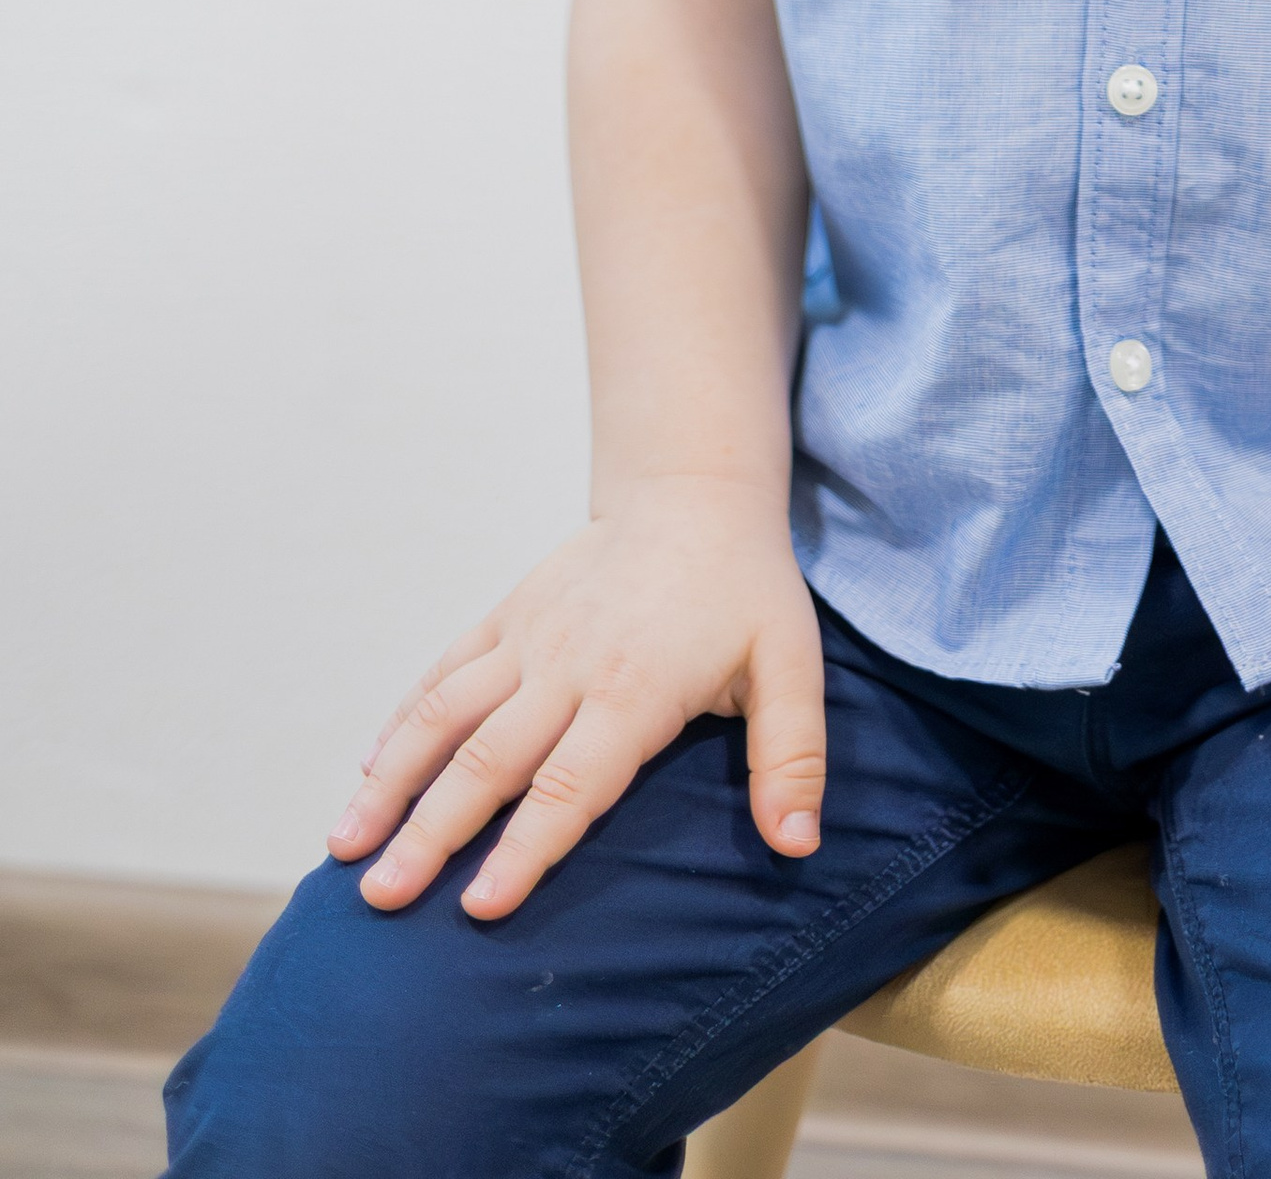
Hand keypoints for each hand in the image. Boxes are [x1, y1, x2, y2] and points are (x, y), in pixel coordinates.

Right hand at [326, 474, 824, 919]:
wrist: (694, 491)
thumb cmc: (746, 588)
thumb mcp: (792, 664)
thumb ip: (793, 756)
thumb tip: (798, 846)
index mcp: (634, 690)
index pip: (570, 786)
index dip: (525, 849)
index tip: (478, 908)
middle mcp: (567, 666)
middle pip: (487, 762)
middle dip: (431, 835)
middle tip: (380, 900)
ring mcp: (527, 638)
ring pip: (444, 715)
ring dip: (391, 782)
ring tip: (343, 848)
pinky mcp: (507, 615)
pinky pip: (444, 672)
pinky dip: (401, 722)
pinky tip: (367, 772)